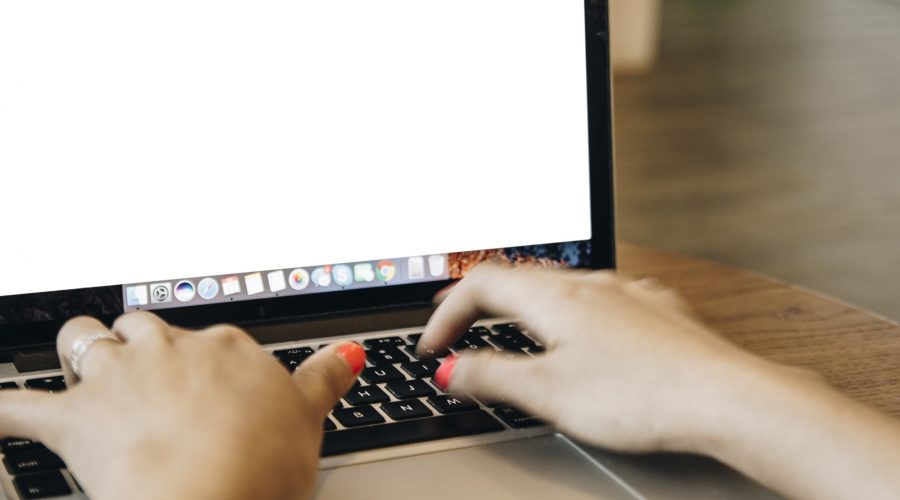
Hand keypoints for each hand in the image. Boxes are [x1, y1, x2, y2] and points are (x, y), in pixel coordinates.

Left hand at [0, 312, 364, 499]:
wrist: (210, 496)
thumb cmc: (260, 464)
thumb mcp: (307, 418)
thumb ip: (325, 379)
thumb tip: (349, 354)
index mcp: (225, 349)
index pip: (210, 337)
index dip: (206, 355)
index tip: (208, 372)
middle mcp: (168, 351)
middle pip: (141, 326)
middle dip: (137, 339)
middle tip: (142, 361)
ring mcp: (119, 380)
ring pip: (83, 340)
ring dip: (78, 347)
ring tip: (81, 357)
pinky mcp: (75, 420)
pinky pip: (19, 408)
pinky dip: (5, 411)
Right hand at [418, 264, 797, 452]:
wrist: (728, 398)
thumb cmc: (643, 394)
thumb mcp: (549, 392)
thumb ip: (493, 376)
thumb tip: (451, 369)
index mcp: (555, 297)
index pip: (480, 285)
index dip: (446, 313)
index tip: (433, 346)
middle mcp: (590, 284)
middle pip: (518, 278)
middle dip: (478, 301)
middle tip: (454, 321)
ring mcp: (627, 294)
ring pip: (559, 286)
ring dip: (523, 305)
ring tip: (509, 324)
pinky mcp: (656, 312)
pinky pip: (599, 299)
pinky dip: (569, 313)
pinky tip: (583, 332)